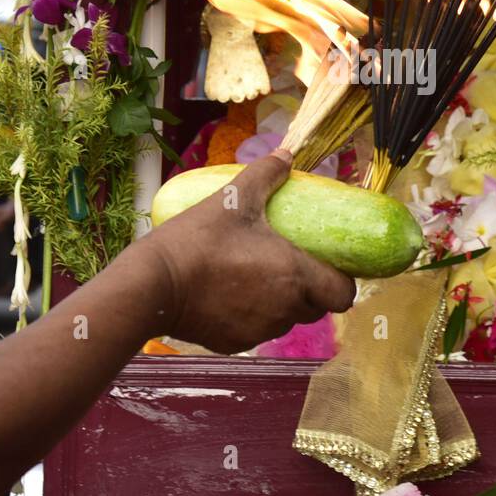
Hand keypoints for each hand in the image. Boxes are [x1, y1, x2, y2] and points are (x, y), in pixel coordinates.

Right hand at [141, 151, 355, 353]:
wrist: (153, 284)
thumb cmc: (198, 241)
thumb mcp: (234, 200)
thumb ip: (266, 174)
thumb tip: (286, 152)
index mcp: (294, 275)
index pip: (342, 294)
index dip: (340, 281)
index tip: (327, 264)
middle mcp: (284, 309)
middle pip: (316, 307)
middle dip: (310, 289)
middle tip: (289, 261)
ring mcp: (259, 330)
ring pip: (286, 319)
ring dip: (282, 302)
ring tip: (258, 275)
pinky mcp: (235, 343)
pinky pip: (257, 330)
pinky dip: (252, 315)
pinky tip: (231, 293)